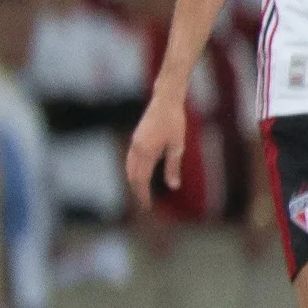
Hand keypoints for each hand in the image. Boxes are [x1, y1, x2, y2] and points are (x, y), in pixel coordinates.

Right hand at [124, 88, 185, 204]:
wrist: (165, 100)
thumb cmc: (174, 121)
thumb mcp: (177, 146)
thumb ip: (173, 167)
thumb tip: (173, 186)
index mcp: (146, 152)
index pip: (142, 180)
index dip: (143, 195)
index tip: (147, 207)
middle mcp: (136, 149)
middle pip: (132, 176)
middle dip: (137, 191)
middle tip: (144, 204)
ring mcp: (134, 143)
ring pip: (129, 168)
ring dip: (134, 181)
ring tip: (141, 192)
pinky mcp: (136, 138)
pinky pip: (130, 160)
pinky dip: (133, 171)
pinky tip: (141, 174)